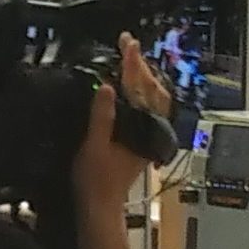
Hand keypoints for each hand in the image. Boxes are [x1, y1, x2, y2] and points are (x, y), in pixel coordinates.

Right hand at [71, 39, 168, 213]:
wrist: (100, 205)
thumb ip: (102, 117)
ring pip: (154, 98)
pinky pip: (147, 107)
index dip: (133, 64)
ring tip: (131, 58)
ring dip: (143, 76)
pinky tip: (129, 85)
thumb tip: (108, 87)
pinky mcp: (141, 138)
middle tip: (127, 43)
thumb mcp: (94, 146)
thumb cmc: (96, 180)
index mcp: (143, 129)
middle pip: (153, 89)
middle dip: (141, 65)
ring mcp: (148, 133)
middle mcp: (151, 129)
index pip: (140, 89)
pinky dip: (140, 91)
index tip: (127, 44)